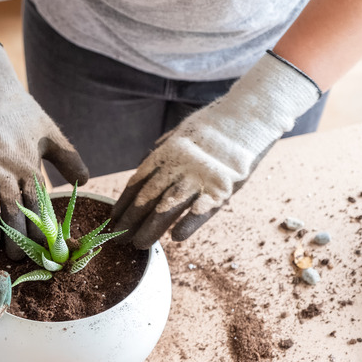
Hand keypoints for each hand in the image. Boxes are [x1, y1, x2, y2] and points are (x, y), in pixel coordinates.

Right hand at [0, 42, 88, 259]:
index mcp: (29, 164)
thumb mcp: (51, 133)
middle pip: (12, 208)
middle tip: (17, 256)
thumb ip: (69, 157)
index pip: (36, 202)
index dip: (40, 226)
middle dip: (15, 235)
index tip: (44, 246)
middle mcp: (5, 168)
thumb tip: (86, 180)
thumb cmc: (23, 115)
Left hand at [111, 51, 320, 248]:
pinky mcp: (221, 188)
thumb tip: (147, 157)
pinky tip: (176, 238)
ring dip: (152, 228)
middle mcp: (177, 167)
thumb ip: (165, 147)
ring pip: (168, 208)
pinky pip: (201, 210)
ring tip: (140, 244)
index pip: (137, 182)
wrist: (247, 117)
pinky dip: (188, 224)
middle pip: (147, 198)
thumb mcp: (182, 132)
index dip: (124, 202)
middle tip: (119, 237)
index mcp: (165, 154)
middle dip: (131, 220)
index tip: (114, 216)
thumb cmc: (214, 125)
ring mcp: (198, 178)